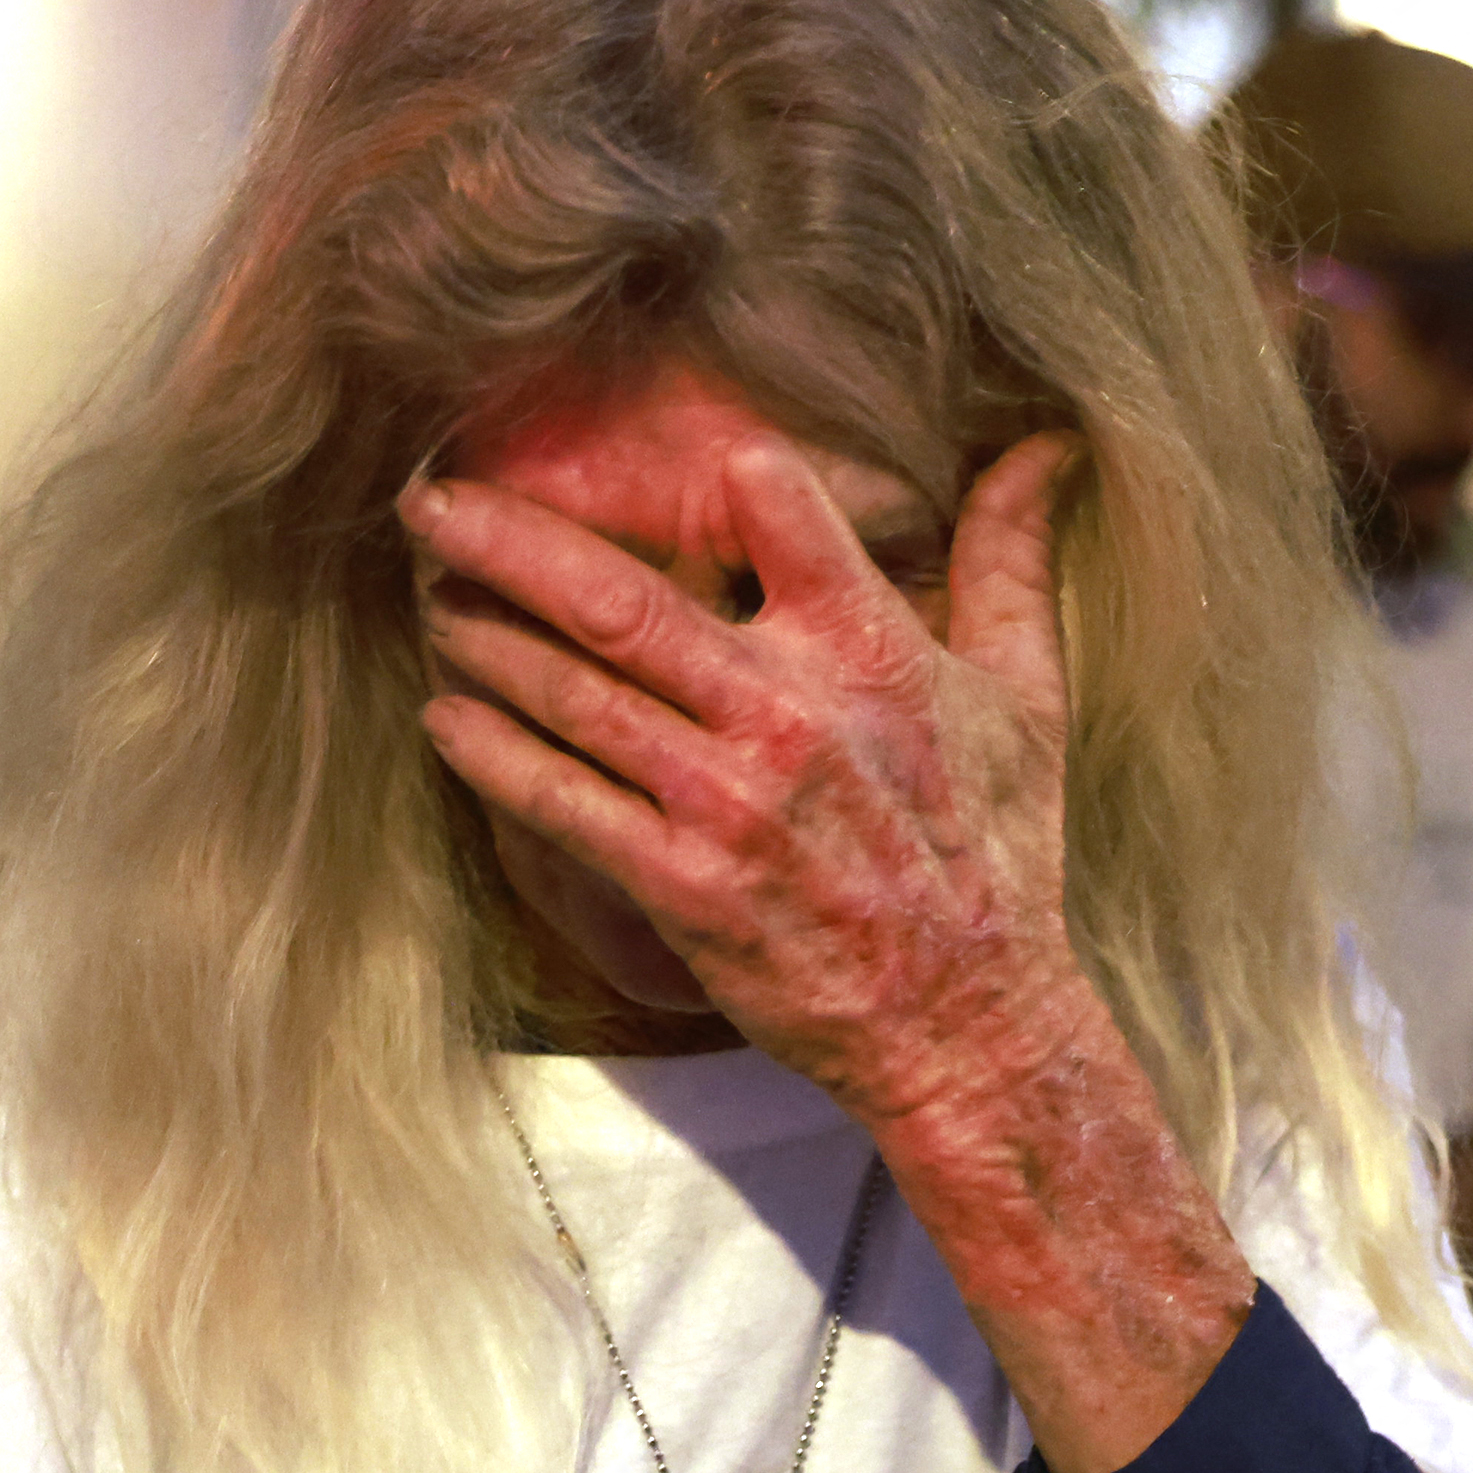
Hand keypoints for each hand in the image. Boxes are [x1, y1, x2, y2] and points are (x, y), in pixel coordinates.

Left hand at [406, 428, 1101, 1127]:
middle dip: (509, 542)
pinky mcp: (683, 884)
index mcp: (868, 650)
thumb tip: (1041, 450)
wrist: (967, 1024)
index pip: (773, 508)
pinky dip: (495, 758)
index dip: (709, 468)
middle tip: (433, 500)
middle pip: (620, 600)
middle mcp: (787, 714)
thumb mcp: (1026, 698)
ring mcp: (727, 802)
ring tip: (430, 596)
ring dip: (486, 639)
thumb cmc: (995, 858)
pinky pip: (564, 805)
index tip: (632, 448)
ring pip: (575, 694)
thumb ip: (1011, 563)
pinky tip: (445, 720)